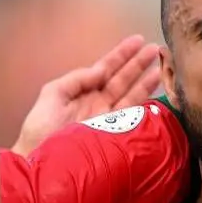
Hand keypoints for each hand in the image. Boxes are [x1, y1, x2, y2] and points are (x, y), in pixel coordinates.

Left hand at [14, 34, 161, 154]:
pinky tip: (155, 93)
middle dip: (139, 64)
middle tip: (156, 48)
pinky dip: (145, 105)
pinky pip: (133, 117)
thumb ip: (76, 79)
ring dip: (146, 81)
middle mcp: (98, 105)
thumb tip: (100, 71)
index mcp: (83, 92)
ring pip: (131, 96)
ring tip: (161, 67)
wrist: (40, 163)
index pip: (106, 69)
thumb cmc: (41, 129)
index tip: (138, 40)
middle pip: (122, 80)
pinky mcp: (114, 137)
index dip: (122, 55)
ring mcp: (108, 121)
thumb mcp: (53, 95)